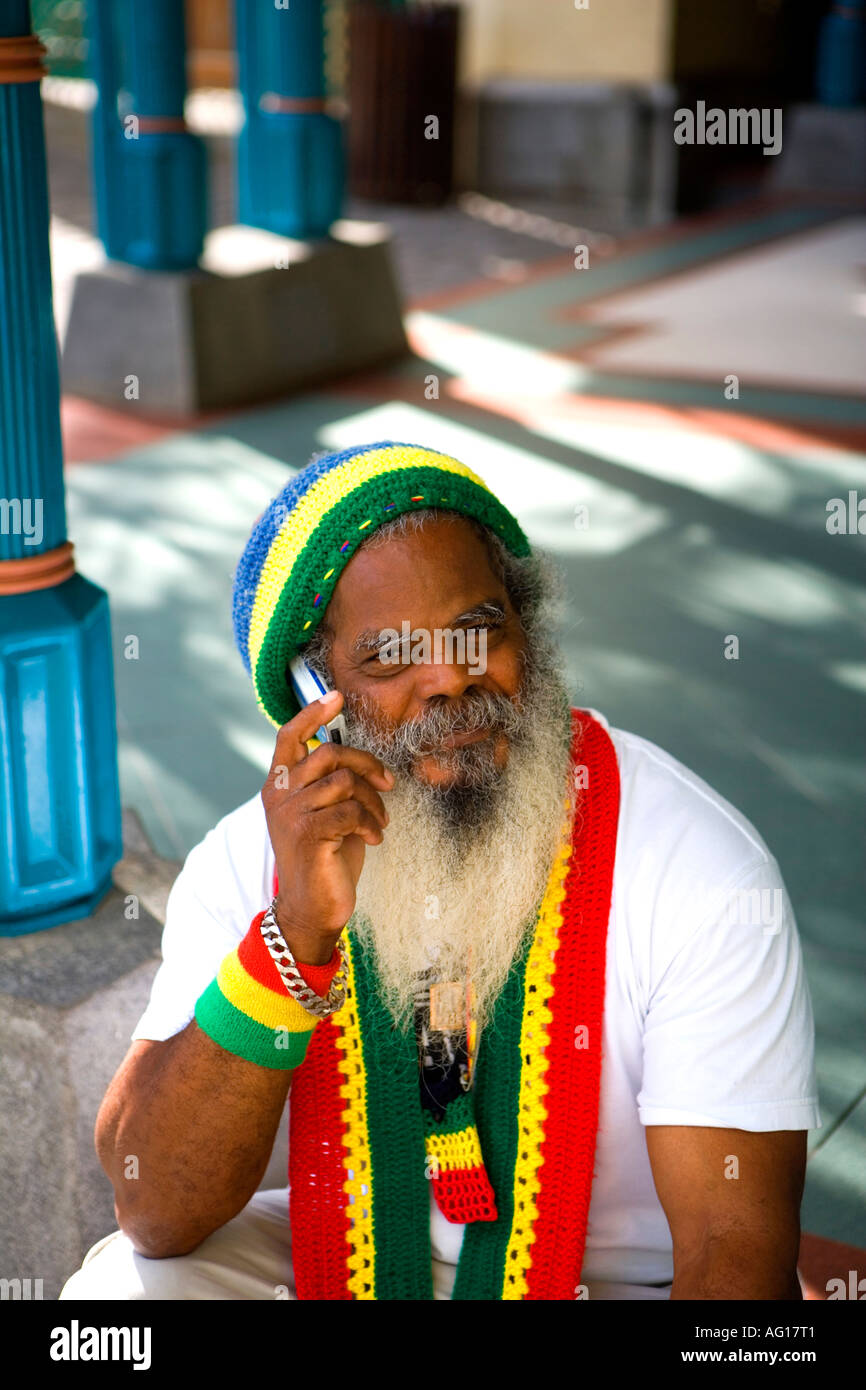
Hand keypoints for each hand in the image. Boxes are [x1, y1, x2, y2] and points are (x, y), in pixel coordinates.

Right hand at [261, 691, 393, 962]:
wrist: (311, 908)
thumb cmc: (324, 858)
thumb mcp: (324, 812)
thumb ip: (329, 783)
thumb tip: (358, 754)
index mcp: (279, 784)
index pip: (289, 736)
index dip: (313, 712)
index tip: (337, 696)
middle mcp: (279, 794)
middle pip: (330, 753)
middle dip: (367, 764)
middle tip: (387, 785)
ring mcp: (291, 813)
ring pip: (346, 782)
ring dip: (374, 801)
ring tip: (379, 822)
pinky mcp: (307, 834)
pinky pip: (351, 811)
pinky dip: (371, 823)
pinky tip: (374, 838)